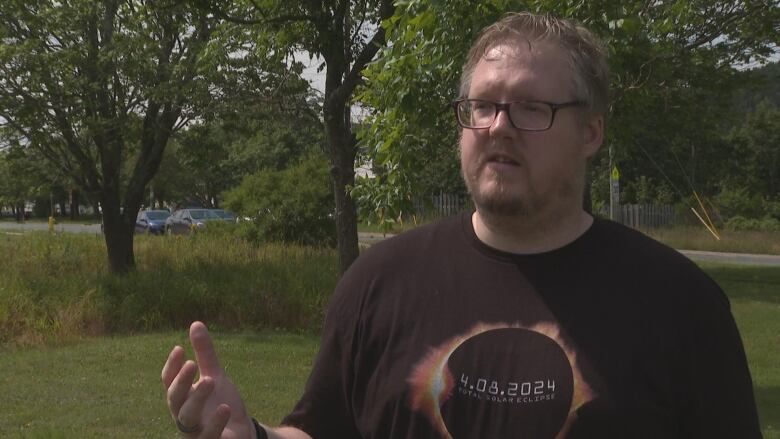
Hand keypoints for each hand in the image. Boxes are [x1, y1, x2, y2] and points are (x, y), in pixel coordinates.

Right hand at [162, 321, 255, 438]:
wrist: (241, 432)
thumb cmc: (221, 404)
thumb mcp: (215, 376)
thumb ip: (205, 354)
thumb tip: (195, 323)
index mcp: (183, 396)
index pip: (169, 381)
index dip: (172, 366)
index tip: (179, 348)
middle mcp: (183, 414)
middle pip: (174, 398)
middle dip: (181, 381)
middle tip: (192, 363)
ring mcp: (195, 431)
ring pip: (187, 417)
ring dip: (196, 399)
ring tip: (211, 381)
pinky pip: (207, 436)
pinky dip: (215, 423)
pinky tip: (224, 408)